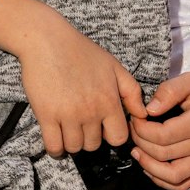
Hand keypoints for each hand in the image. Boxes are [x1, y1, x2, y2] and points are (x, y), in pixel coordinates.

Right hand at [11, 8, 146, 156]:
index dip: (111, 135)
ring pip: (74, 147)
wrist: (48, 40)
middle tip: (83, 125)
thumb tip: (142, 115)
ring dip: (72, 142)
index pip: (118, 138)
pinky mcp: (46, 115)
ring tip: (69, 129)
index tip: (103, 129)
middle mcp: (90, 111)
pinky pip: (53, 146)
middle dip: (90, 138)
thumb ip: (132, 92)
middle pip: (94, 145)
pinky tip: (56, 140)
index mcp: (109, 100)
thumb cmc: (81, 51)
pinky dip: (55, 148)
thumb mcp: (114, 67)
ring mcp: (68, 115)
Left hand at [129, 51, 189, 189]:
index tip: (135, 118)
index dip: (141, 129)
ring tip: (137, 151)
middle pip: (163, 154)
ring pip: (173, 176)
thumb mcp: (189, 80)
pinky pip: (183, 184)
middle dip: (141, 143)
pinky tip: (150, 166)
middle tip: (132, 130)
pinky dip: (164, 181)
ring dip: (149, 167)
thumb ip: (167, 92)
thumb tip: (148, 111)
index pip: (162, 135)